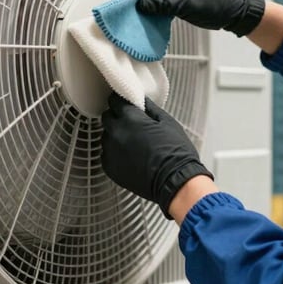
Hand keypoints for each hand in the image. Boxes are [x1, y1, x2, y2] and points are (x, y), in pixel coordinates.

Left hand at [100, 93, 212, 217]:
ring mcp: (110, 152)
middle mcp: (116, 133)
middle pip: (107, 118)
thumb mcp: (168, 122)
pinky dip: (115, 153)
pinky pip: (106, 154)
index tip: (125, 104)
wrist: (175, 182)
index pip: (114, 101)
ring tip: (133, 143)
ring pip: (106, 136)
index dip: (120, 101)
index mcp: (130, 119)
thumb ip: (150, 108)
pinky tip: (130, 156)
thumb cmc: (176, 153)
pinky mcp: (109, 168)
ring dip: (115, 136)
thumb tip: (141, 101)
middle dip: (117, 118)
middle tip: (131, 124)